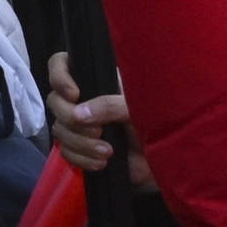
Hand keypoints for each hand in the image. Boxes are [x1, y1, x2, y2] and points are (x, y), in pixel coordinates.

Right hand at [43, 49, 158, 197]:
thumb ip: (110, 105)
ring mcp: (82, 125)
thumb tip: (79, 114)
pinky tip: (102, 163)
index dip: (59, 76)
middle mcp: (86, 99)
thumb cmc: (161, 120)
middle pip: (55, 101)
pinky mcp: (83, 148)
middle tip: (97, 131)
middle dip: (70, 118)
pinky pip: (66, 152)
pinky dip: (81, 159)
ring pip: (60, 129)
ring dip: (80, 143)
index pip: (62, 64)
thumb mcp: (137, 106)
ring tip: (107, 152)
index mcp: (99, 79)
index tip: (74, 94)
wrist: (170, 157)